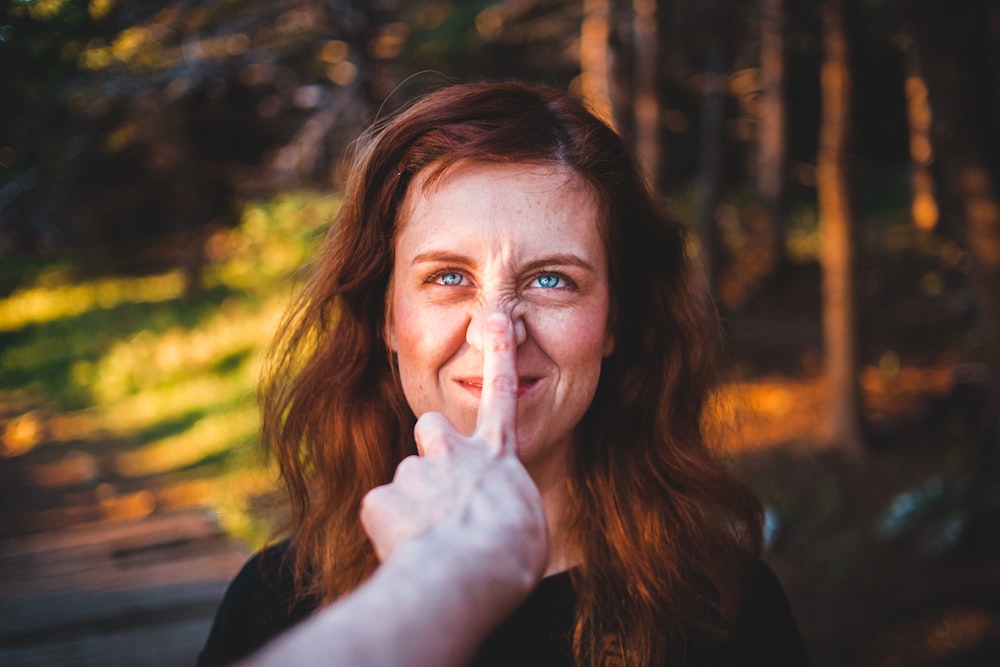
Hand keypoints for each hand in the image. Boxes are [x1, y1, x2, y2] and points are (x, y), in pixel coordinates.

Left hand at [360, 312, 547, 584]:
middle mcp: (454, 452)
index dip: (498, 356)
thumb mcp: (526, 526)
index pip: (501, 395)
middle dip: (431, 446)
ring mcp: (414, 471)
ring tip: (431, 540)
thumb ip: (505, 505)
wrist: (468, 570)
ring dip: (414, 505)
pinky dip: (389, 531)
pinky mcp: (381, 499)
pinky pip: (381, 513)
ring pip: (407, 480)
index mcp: (496, 457)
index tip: (498, 321)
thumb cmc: (509, 555)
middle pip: (433, 426)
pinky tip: (406, 551)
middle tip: (438, 483)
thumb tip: (491, 516)